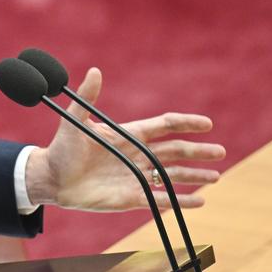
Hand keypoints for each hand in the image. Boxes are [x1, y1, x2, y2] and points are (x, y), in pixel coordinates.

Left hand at [25, 68, 225, 211]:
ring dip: (194, 176)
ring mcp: (136, 176)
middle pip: (174, 151)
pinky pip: (161, 199)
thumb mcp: (74, 123)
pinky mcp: (132, 198)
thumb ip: (87, 98)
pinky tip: (200, 201)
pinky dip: (181, 201)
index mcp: (128, 135)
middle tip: (220, 152)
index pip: (164, 126)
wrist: (51, 179)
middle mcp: (137, 155)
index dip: (185, 124)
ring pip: (172, 175)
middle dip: (197, 151)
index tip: (206, 124)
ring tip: (216, 176)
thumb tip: (95, 70)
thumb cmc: (61, 149)